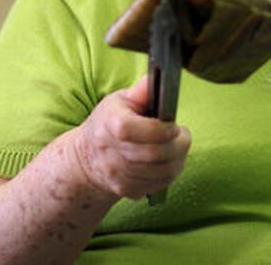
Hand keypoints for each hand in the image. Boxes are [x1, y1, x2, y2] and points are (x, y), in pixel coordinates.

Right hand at [70, 75, 191, 199]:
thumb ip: (141, 91)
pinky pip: (159, 184)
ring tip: (176, 147)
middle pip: (154, 154)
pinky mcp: (127, 190)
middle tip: (182, 136)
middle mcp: (111, 153)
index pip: (138, 130)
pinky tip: (167, 160)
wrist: (87, 159)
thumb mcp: (119, 100)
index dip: (161, 129)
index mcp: (110, 124)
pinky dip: (169, 172)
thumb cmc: (107, 123)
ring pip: (161, 171)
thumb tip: (156, 80)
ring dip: (177, 159)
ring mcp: (118, 175)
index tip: (173, 125)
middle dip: (177, 145)